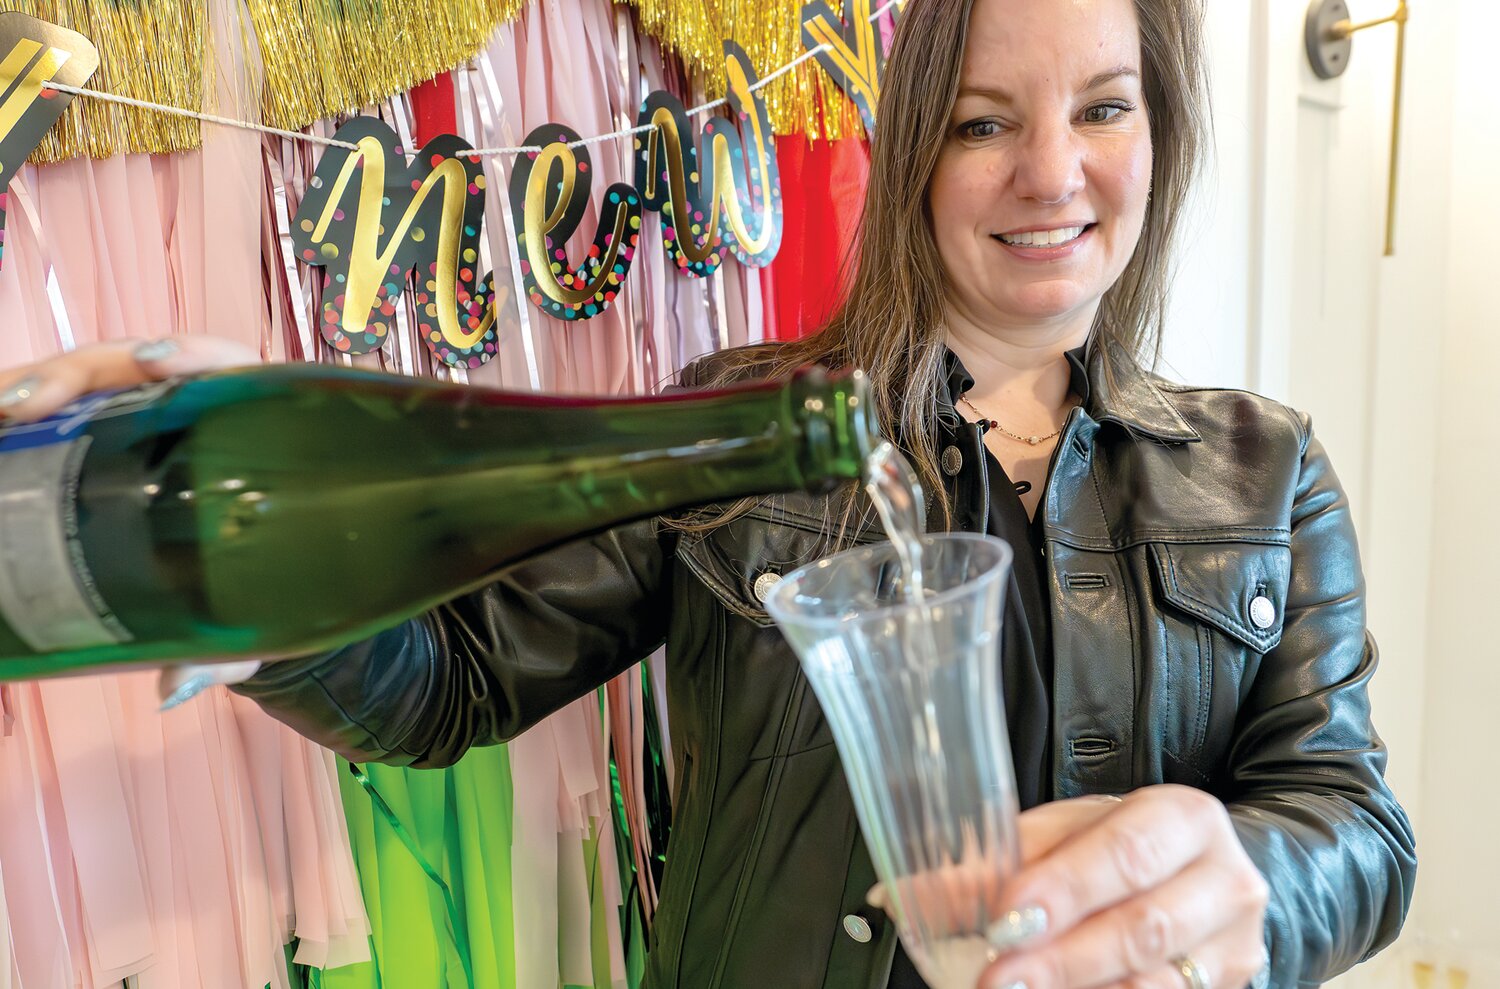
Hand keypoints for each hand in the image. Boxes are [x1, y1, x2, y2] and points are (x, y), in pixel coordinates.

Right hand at [1, 337, 269, 708]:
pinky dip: (27, 413)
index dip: (194, 355)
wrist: (262, 597)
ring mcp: (147, 423)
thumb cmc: (271, 593)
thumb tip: (173, 685)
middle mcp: (199, 414)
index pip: (230, 370)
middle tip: (22, 404)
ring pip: (91, 383)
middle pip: (138, 368)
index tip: (154, 364)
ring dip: (37, 386)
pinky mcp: (107, 441)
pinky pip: (66, 416)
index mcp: (255, 433)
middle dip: (79, 373)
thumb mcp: (256, 624)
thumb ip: (225, 653)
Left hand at [978, 786, 1268, 988]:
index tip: (1007, 916)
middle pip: (1144, 926)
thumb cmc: (1125, 845)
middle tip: (998, 977)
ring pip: (1155, 982)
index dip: (1065, 887)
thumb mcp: (1073, 832)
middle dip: (1062, 957)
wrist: (1202, 876)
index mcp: (1186, 820)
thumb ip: (1005, 859)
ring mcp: (1233, 948)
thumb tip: (913, 894)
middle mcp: (1223, 883)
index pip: (1126, 853)